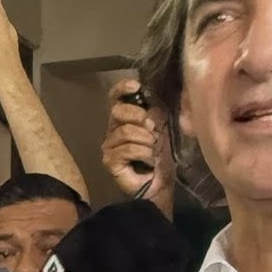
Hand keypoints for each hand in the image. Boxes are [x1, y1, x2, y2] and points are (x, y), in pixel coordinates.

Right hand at [101, 79, 173, 202]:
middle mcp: (112, 131)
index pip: (114, 99)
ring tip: (153, 151)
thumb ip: (156, 111)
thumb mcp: (163, 129)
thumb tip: (151, 95)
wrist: (160, 185)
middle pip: (117, 112)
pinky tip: (149, 162)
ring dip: (146, 141)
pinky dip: (144, 154)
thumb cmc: (161, 158)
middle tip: (153, 129)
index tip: (136, 86)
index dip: (121, 89)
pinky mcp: (110, 162)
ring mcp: (109, 148)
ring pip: (125, 132)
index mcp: (124, 120)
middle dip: (138, 116)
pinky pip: (127, 149)